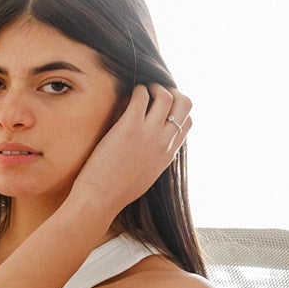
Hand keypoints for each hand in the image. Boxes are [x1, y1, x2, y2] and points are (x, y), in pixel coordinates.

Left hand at [70, 83, 192, 215]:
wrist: (100, 199)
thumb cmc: (117, 192)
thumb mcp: (146, 177)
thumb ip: (155, 159)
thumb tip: (153, 149)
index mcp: (168, 155)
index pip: (188, 123)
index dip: (179, 110)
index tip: (165, 107)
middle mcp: (163, 142)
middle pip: (185, 104)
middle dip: (173, 92)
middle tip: (156, 93)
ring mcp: (148, 133)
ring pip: (166, 95)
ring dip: (155, 88)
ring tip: (143, 91)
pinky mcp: (130, 126)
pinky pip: (141, 96)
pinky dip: (138, 91)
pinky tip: (128, 97)